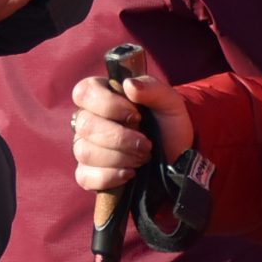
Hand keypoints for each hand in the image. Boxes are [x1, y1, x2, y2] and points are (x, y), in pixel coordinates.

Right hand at [70, 65, 192, 195]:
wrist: (177, 159)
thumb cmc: (168, 126)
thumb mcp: (169, 102)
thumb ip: (152, 88)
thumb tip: (129, 84)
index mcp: (101, 96)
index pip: (83, 92)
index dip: (107, 104)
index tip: (136, 115)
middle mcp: (88, 120)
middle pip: (85, 125)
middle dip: (120, 137)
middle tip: (145, 143)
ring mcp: (85, 147)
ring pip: (85, 152)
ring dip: (120, 157)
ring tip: (142, 157)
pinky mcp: (87, 174)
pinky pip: (84, 177)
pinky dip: (110, 177)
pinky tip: (129, 173)